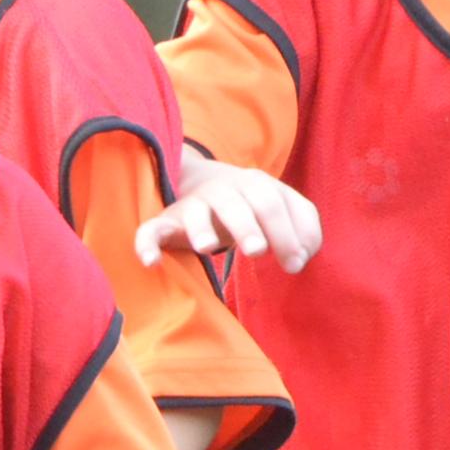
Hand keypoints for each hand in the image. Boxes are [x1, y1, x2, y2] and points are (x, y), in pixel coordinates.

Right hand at [132, 157, 318, 273]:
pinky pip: (151, 230)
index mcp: (257, 184)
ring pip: (197, 213)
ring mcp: (192, 204)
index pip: (276, 204)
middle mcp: (224, 190)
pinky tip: (151, 262)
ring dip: (201, 229)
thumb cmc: (250, 208)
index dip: (288, 234)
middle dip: (249, 228)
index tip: (294, 265)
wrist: (204, 186)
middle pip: (240, 205)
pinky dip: (147, 244)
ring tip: (208, 248)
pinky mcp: (166, 222)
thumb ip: (301, 228)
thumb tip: (302, 258)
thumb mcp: (279, 210)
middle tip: (258, 252)